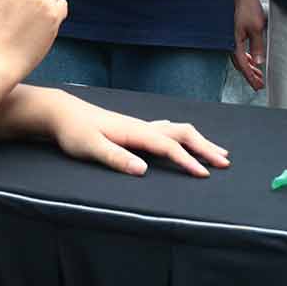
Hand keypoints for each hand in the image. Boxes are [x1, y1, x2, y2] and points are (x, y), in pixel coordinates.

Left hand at [44, 92, 229, 176]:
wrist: (62, 113)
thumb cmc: (74, 132)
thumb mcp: (90, 147)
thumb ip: (115, 158)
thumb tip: (143, 170)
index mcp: (135, 132)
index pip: (169, 146)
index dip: (188, 160)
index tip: (205, 174)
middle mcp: (142, 126)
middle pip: (182, 133)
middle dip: (205, 147)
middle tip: (225, 162)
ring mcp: (139, 126)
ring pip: (177, 131)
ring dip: (198, 141)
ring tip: (216, 152)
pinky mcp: (134, 129)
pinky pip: (168, 131)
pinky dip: (184, 137)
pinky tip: (183, 140)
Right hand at [231, 0, 266, 90]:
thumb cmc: (247, 7)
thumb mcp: (257, 28)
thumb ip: (258, 45)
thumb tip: (259, 62)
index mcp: (235, 42)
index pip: (243, 65)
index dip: (250, 77)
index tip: (257, 85)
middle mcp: (232, 41)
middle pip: (240, 64)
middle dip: (250, 75)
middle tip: (259, 84)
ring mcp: (233, 37)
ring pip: (241, 58)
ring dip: (250, 67)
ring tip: (259, 74)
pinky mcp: (236, 32)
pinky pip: (241, 50)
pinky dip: (248, 57)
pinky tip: (254, 59)